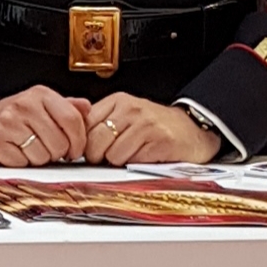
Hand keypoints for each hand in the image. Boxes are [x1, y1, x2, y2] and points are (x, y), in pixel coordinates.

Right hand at [0, 86, 89, 167]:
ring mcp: (7, 122)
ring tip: (26, 150)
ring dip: (37, 160)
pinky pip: (21, 163)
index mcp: (39, 94)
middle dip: (55, 153)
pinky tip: (13, 153)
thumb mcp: (40, 107)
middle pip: (60, 142)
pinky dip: (19, 163)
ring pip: (42, 156)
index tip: (74, 149)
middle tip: (45, 149)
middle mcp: (23, 105)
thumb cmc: (11, 119)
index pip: (73, 120)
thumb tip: (87, 107)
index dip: (78, 141)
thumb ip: (65, 108)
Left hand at [85, 97, 221, 165]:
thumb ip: (101, 122)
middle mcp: (131, 109)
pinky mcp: (159, 141)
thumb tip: (74, 139)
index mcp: (118, 101)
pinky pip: (132, 162)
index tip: (90, 150)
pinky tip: (145, 157)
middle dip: (98, 157)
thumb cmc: (156, 126)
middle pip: (95, 142)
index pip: (85, 125)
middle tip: (109, 157)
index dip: (84, 143)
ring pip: (112, 156)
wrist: (192, 130)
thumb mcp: (125, 115)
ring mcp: (145, 124)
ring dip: (119, 163)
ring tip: (132, 155)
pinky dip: (135, 165)